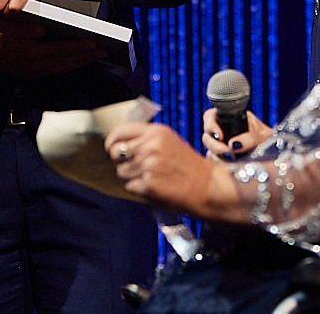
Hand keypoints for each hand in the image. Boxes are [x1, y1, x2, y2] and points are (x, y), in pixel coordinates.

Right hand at [0, 22, 102, 79]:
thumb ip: (20, 29)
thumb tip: (41, 30)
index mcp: (25, 53)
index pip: (59, 51)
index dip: (79, 47)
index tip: (96, 43)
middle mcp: (29, 66)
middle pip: (64, 62)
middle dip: (85, 57)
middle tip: (104, 51)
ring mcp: (28, 71)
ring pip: (60, 68)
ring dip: (78, 63)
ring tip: (94, 56)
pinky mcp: (25, 73)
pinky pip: (52, 71)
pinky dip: (65, 66)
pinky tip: (72, 61)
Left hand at [105, 122, 219, 213]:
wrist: (208, 187)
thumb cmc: (187, 166)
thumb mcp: (169, 142)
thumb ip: (145, 139)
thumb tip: (117, 144)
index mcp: (156, 132)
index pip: (120, 131)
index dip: (112, 141)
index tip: (111, 148)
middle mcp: (152, 146)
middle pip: (116, 153)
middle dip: (122, 162)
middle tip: (137, 167)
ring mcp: (150, 165)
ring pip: (121, 172)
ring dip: (131, 177)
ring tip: (151, 178)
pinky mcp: (149, 185)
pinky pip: (130, 187)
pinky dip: (139, 190)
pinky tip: (154, 187)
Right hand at [200, 107, 271, 159]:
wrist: (275, 157)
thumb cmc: (269, 141)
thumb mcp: (263, 136)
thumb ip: (250, 138)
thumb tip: (233, 145)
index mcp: (230, 119)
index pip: (210, 117)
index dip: (210, 124)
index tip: (219, 135)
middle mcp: (222, 133)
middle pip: (206, 136)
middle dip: (213, 145)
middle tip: (226, 151)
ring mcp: (220, 148)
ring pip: (209, 152)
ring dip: (217, 157)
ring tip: (231, 161)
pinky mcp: (221, 163)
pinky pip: (214, 165)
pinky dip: (220, 166)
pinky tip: (230, 168)